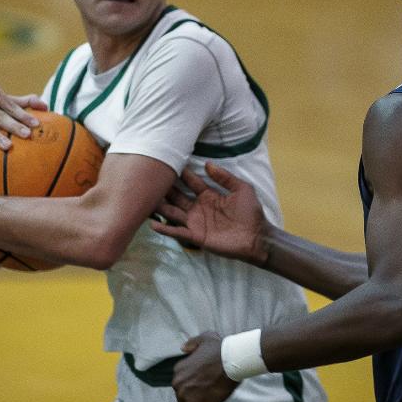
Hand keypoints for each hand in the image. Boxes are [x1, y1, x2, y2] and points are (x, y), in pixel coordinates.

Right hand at [151, 163, 269, 265]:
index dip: (181, 173)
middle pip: (177, 195)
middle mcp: (198, 207)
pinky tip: (153, 224)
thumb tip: (208, 163)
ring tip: (144, 199)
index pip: (191, 181)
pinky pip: (177, 231)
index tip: (168, 162)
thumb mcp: (242, 189)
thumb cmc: (251, 213)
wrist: (257, 238)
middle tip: (150, 178)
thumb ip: (225, 177)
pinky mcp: (196, 236)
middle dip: (165, 188)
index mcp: (209, 195)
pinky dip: (165, 228)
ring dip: (160, 206)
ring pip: (173, 212)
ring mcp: (196, 222)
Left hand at [172, 332, 238, 401]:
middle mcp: (178, 383)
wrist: (232, 360)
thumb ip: (192, 343)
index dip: (191, 391)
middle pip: (183, 399)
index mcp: (179, 369)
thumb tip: (182, 349)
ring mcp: (184, 396)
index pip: (182, 384)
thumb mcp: (204, 338)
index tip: (202, 394)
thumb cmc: (221, 349)